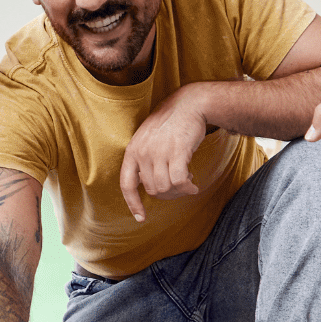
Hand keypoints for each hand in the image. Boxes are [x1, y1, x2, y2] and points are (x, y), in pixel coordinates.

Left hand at [119, 85, 211, 222]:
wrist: (189, 104)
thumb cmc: (170, 122)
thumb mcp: (148, 138)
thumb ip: (145, 159)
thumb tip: (150, 185)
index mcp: (132, 150)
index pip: (127, 184)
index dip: (133, 203)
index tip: (140, 218)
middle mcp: (143, 152)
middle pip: (152, 190)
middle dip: (167, 194)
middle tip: (179, 187)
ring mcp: (159, 152)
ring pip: (166, 188)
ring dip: (179, 190)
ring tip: (187, 182)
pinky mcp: (177, 152)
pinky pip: (179, 181)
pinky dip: (187, 187)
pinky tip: (194, 185)